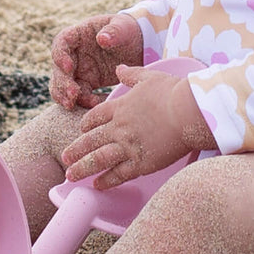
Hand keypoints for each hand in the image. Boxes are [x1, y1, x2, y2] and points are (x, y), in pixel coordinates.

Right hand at [49, 13, 142, 108]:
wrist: (138, 46)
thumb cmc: (127, 31)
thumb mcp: (123, 27)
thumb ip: (114, 31)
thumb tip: (101, 38)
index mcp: (78, 35)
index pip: (61, 43)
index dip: (60, 55)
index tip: (68, 67)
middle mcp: (73, 53)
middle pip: (59, 68)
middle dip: (62, 82)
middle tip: (73, 94)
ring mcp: (78, 70)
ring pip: (63, 85)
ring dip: (65, 96)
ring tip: (73, 105)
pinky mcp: (86, 83)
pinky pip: (79, 95)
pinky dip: (84, 102)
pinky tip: (96, 106)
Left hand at [61, 64, 217, 188]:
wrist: (188, 112)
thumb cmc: (173, 93)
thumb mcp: (149, 77)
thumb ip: (131, 74)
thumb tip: (119, 67)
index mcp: (120, 108)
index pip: (95, 117)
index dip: (86, 125)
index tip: (81, 131)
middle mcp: (119, 128)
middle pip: (91, 140)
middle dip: (76, 150)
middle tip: (65, 158)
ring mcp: (128, 147)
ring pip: (98, 159)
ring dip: (83, 168)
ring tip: (70, 176)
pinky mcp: (141, 163)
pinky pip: (118, 174)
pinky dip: (106, 180)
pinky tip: (98, 185)